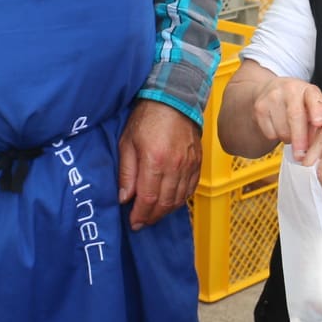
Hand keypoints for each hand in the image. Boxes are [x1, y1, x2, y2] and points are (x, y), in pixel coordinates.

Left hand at [116, 100, 201, 230]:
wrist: (174, 99)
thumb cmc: (146, 118)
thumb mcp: (127, 143)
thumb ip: (126, 173)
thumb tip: (124, 198)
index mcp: (155, 161)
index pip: (148, 199)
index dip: (140, 215)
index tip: (133, 223)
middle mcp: (175, 166)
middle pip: (165, 204)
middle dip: (152, 218)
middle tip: (141, 222)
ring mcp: (189, 165)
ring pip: (179, 199)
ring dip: (165, 212)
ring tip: (153, 215)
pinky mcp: (197, 163)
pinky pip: (190, 189)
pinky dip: (180, 200)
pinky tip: (170, 202)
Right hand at [247, 75, 321, 159]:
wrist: (270, 90)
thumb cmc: (297, 101)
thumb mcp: (311, 106)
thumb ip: (316, 121)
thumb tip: (314, 143)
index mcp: (306, 89)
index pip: (313, 97)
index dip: (317, 110)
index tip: (319, 123)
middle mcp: (289, 90)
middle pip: (295, 117)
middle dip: (300, 139)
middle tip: (302, 155)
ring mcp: (272, 98)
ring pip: (282, 130)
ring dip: (289, 139)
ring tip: (292, 132)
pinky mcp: (259, 109)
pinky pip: (270, 133)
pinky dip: (276, 136)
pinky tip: (279, 127)